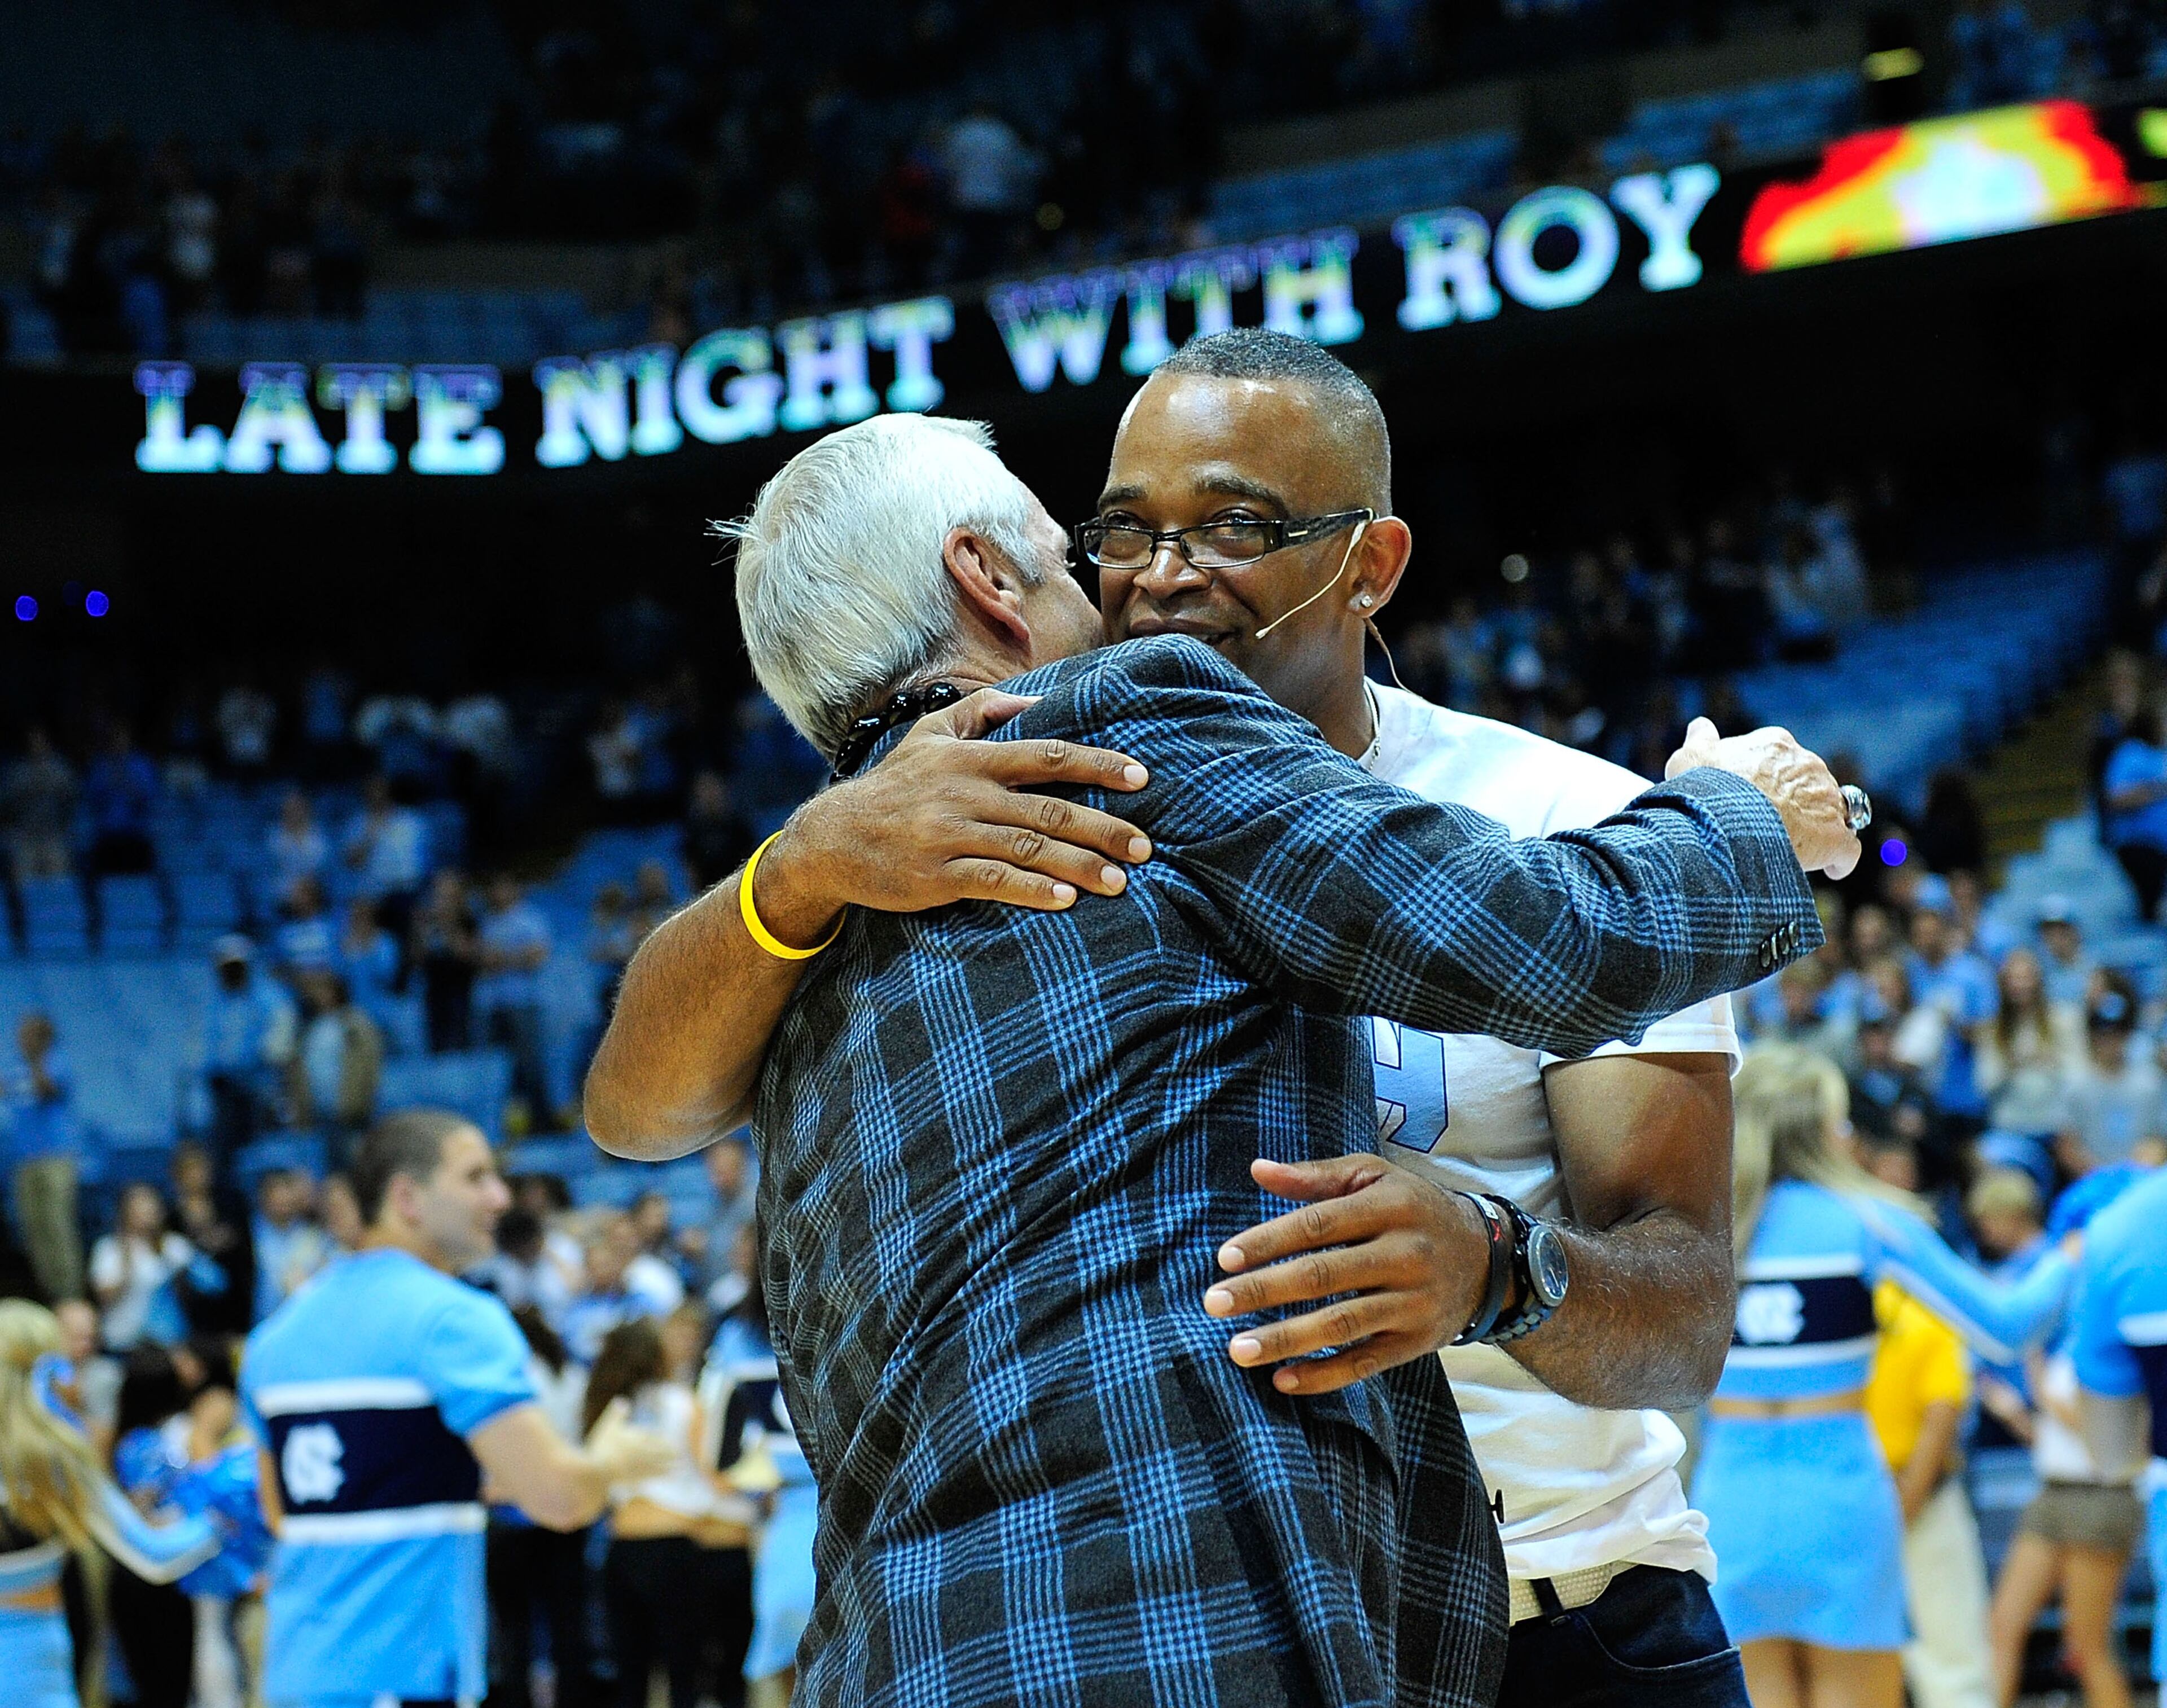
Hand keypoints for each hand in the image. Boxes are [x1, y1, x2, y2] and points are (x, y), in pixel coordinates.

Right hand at [584, 1397, 676, 1483]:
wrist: (596, 1470)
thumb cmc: (601, 1445)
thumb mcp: (608, 1425)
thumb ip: (617, 1414)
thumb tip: (622, 1400)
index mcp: (638, 1439)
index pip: (654, 1439)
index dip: (663, 1441)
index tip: (672, 1443)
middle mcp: (641, 1453)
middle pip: (658, 1453)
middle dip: (669, 1454)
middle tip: (679, 1455)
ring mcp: (637, 1467)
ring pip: (656, 1466)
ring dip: (666, 1467)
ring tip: (676, 1468)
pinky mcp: (632, 1478)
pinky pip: (648, 1477)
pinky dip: (657, 1477)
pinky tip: (660, 1478)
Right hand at [761, 688, 1153, 934]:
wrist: (834, 838)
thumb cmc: (894, 786)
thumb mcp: (929, 735)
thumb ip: (981, 712)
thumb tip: (1032, 700)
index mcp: (973, 758)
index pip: (1048, 755)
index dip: (1098, 764)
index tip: (1141, 776)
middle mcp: (967, 793)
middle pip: (1049, 808)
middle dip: (1104, 827)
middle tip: (1145, 847)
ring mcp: (952, 835)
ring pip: (1029, 848)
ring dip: (1080, 865)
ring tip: (1121, 881)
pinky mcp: (938, 875)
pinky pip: (993, 881)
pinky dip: (1031, 890)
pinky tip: (1064, 900)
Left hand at [1202, 1154, 1489, 1394]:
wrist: (1487, 1256)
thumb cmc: (1412, 1208)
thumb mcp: (1374, 1178)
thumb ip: (1316, 1177)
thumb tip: (1258, 1170)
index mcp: (1390, 1206)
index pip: (1318, 1225)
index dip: (1269, 1241)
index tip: (1224, 1258)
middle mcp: (1406, 1254)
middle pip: (1324, 1275)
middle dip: (1264, 1290)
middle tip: (1214, 1302)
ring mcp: (1414, 1302)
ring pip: (1342, 1325)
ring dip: (1286, 1340)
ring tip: (1236, 1348)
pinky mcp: (1418, 1342)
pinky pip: (1366, 1363)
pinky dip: (1324, 1375)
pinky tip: (1282, 1379)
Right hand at [1665, 717, 1860, 878]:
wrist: (1727, 822)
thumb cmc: (1706, 790)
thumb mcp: (1691, 757)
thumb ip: (1701, 740)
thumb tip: (1700, 727)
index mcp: (1775, 745)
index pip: (1780, 758)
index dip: (1768, 780)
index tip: (1754, 798)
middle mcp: (1807, 764)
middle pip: (1809, 784)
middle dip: (1796, 803)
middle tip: (1771, 826)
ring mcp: (1826, 799)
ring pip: (1831, 812)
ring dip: (1817, 827)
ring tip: (1794, 849)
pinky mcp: (1836, 835)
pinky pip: (1847, 849)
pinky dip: (1840, 859)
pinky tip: (1830, 870)